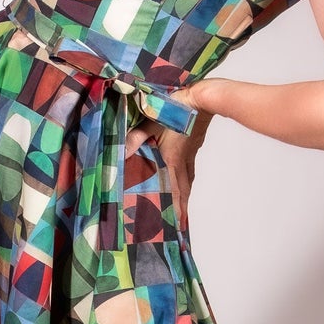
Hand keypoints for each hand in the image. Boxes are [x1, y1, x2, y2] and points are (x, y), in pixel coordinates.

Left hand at [123, 84, 213, 232]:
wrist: (203, 97)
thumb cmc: (177, 107)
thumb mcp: (151, 122)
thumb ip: (135, 138)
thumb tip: (120, 153)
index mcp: (173, 159)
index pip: (175, 190)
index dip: (176, 209)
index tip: (178, 226)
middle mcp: (183, 160)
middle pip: (184, 189)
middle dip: (181, 207)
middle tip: (181, 223)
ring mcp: (191, 152)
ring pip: (188, 178)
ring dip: (185, 193)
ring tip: (183, 204)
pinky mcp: (194, 144)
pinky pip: (190, 166)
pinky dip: (187, 176)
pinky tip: (184, 174)